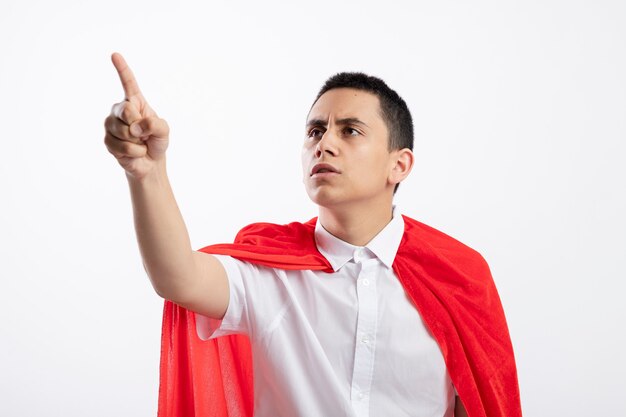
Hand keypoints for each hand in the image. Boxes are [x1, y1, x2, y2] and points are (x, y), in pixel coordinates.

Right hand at [104, 52, 169, 178]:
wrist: (150, 162)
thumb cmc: (156, 141)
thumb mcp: (164, 130)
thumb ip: (155, 124)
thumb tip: (136, 127)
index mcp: (135, 102)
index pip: (128, 83)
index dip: (122, 69)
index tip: (115, 54)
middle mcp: (119, 110)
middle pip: (126, 111)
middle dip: (139, 125)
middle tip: (144, 134)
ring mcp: (111, 124)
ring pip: (123, 131)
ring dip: (137, 142)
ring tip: (139, 143)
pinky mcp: (107, 140)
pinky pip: (121, 146)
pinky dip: (134, 152)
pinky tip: (134, 152)